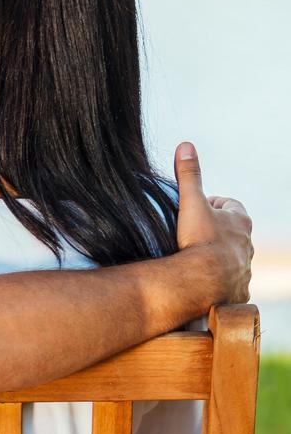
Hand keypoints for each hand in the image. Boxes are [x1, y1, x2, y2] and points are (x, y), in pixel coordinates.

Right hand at [174, 141, 251, 304]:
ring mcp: (244, 266)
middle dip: (217, 230)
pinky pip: (229, 280)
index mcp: (240, 221)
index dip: (214, 204)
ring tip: (196, 259)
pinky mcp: (238, 288)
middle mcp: (247, 243)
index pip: (230, 206)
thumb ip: (190, 176)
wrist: (205, 282)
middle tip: (194, 232)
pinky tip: (202, 281)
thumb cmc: (200, 241)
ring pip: (232, 256)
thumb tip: (186, 146)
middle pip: (233, 231)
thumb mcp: (192, 203)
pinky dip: (218, 279)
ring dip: (218, 255)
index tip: (198, 208)